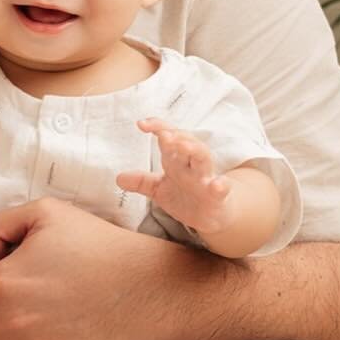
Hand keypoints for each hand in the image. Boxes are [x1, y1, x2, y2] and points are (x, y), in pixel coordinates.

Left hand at [117, 119, 233, 234]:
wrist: (212, 216)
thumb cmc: (185, 197)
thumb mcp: (159, 190)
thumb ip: (141, 182)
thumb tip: (118, 178)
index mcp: (176, 161)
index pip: (168, 137)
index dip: (157, 127)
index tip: (141, 124)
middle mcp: (191, 166)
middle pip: (186, 143)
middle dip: (176, 137)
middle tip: (163, 134)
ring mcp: (205, 179)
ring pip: (203, 158)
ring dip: (194, 150)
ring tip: (183, 146)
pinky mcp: (218, 196)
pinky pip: (221, 189)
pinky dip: (221, 185)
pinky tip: (218, 184)